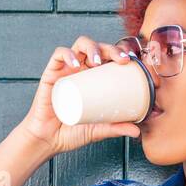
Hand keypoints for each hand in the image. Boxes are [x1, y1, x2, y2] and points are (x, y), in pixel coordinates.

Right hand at [20, 36, 140, 158]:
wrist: (49, 140)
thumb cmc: (73, 132)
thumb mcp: (99, 130)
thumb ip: (116, 128)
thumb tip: (137, 131)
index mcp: (96, 78)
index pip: (110, 57)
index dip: (122, 53)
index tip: (133, 61)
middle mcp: (82, 69)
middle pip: (99, 48)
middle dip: (111, 49)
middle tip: (121, 60)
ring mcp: (67, 69)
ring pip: (80, 45)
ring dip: (92, 48)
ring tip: (98, 62)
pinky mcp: (51, 73)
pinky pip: (58, 55)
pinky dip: (68, 55)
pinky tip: (76, 63)